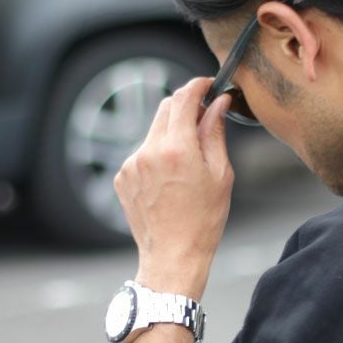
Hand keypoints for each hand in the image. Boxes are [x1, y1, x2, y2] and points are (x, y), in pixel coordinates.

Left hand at [114, 78, 233, 300]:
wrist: (173, 256)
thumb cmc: (203, 221)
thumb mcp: (221, 175)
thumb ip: (215, 133)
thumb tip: (219, 104)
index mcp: (176, 149)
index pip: (183, 98)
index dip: (198, 86)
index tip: (208, 86)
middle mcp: (148, 151)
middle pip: (165, 109)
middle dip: (185, 108)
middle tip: (204, 118)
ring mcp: (131, 164)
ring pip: (154, 132)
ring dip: (172, 135)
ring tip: (188, 165)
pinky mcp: (122, 177)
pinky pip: (142, 153)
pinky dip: (157, 155)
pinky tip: (171, 181)